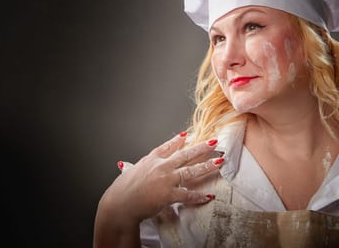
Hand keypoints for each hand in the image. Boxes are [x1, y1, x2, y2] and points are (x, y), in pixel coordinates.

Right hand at [93, 132, 223, 246]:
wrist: (119, 203)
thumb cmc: (122, 190)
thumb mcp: (129, 172)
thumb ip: (132, 167)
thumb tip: (124, 165)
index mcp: (151, 159)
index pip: (167, 146)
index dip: (178, 140)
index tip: (186, 134)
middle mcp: (161, 166)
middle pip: (185, 154)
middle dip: (201, 147)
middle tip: (213, 141)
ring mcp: (166, 179)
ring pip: (191, 170)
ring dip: (207, 165)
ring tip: (219, 161)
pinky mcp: (169, 194)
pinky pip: (188, 195)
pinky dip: (199, 196)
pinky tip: (209, 196)